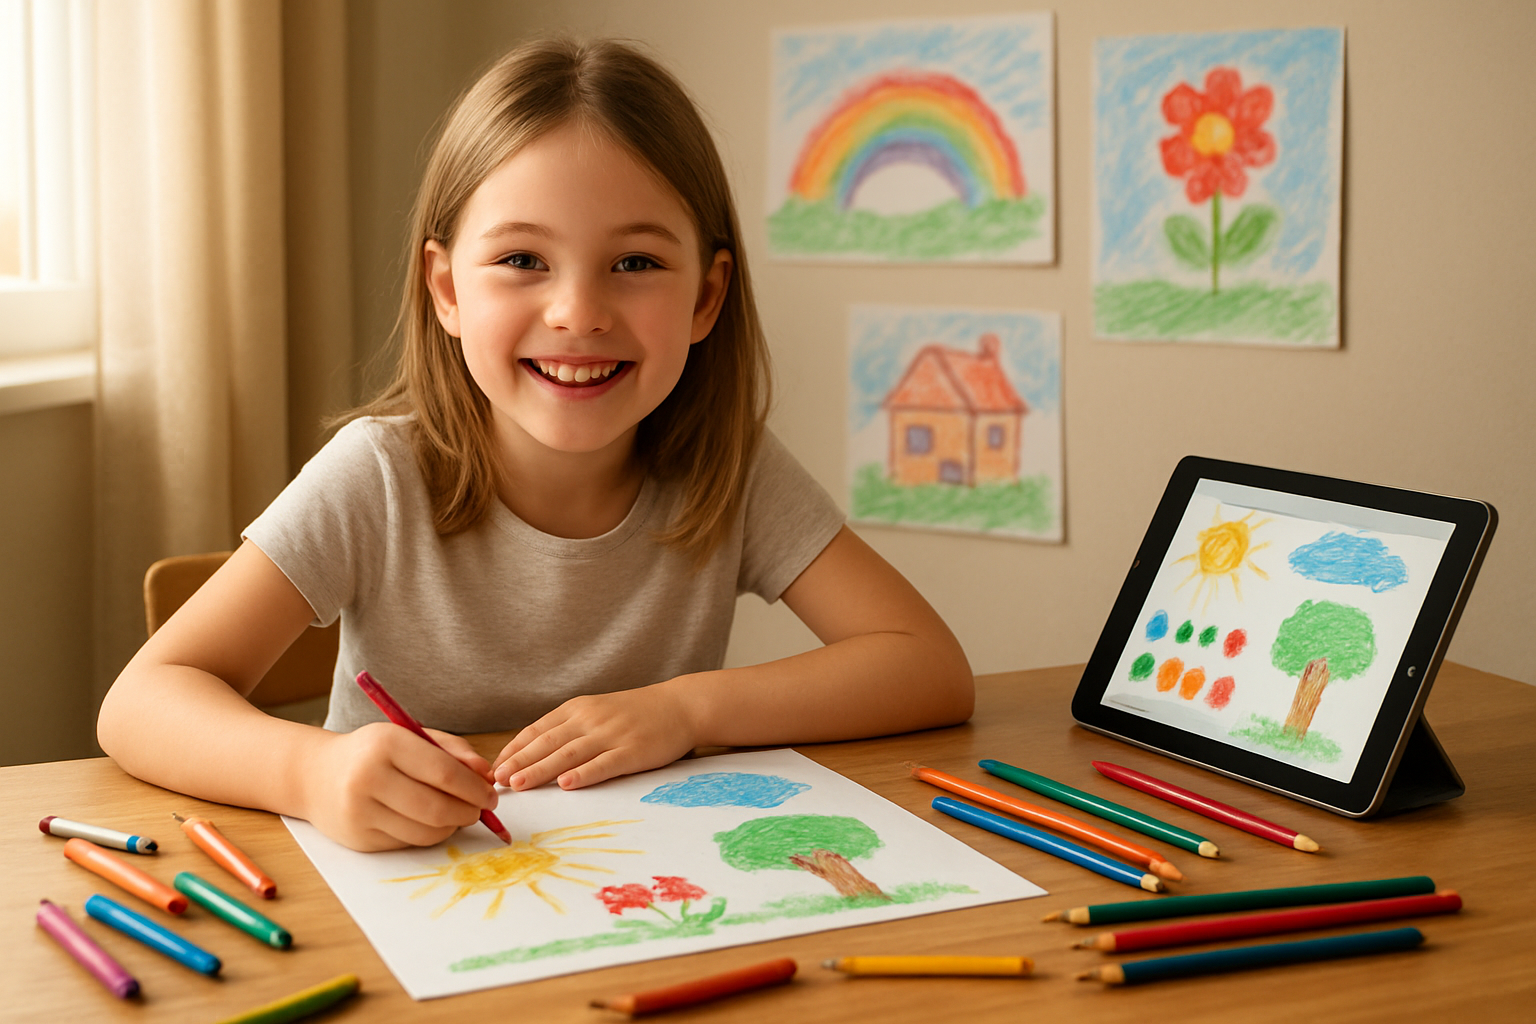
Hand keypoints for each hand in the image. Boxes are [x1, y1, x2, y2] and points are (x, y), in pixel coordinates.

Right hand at [302, 722, 499, 850]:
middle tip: (479, 810)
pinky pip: (409, 843)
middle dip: (469, 812)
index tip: (490, 794)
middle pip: (437, 808)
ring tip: (456, 814)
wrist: (315, 775)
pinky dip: (428, 834)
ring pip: (426, 832)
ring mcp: (360, 812)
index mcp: (387, 744)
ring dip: (452, 827)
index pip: (444, 773)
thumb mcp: (411, 737)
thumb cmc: (374, 752)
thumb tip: (486, 775)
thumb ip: (453, 751)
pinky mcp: (359, 839)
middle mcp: (369, 778)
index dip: (474, 788)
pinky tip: (427, 821)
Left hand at [491, 684, 696, 791]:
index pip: (537, 730)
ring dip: (541, 769)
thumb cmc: (635, 713)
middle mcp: (590, 719)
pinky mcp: (632, 750)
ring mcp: (611, 734)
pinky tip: (567, 784)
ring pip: (569, 754)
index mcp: (578, 709)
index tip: (493, 767)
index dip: (513, 749)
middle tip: (496, 780)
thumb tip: (533, 752)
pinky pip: (604, 763)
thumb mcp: (597, 711)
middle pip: (547, 742)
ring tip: (519, 784)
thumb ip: (569, 728)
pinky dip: (584, 773)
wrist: (680, 706)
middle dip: (519, 761)